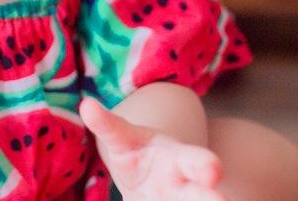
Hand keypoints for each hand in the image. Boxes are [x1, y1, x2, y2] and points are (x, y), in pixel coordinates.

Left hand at [80, 97, 227, 200]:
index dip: (205, 164)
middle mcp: (189, 189)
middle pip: (207, 197)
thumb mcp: (124, 138)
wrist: (149, 177)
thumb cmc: (139, 153)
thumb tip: (85, 104)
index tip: (212, 169)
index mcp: (179, 160)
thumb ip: (108, 125)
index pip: (196, 160)